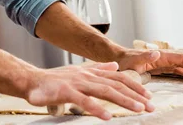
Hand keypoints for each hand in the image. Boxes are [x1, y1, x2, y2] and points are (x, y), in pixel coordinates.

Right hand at [25, 62, 154, 120]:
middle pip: (116, 84)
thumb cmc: (55, 79)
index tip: (148, 95)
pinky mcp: (66, 92)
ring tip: (138, 109)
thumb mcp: (79, 72)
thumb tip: (114, 65)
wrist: (32, 80)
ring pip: (104, 91)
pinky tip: (107, 117)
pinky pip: (83, 101)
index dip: (134, 85)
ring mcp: (77, 83)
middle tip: (151, 106)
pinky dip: (96, 108)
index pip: (117, 77)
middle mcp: (87, 76)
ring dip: (123, 100)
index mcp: (91, 72)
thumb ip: (98, 69)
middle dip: (135, 95)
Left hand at [117, 49, 182, 82]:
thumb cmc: (126, 61)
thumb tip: (157, 52)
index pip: (182, 59)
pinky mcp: (164, 68)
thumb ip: (145, 57)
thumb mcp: (133, 61)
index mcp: (161, 56)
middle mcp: (166, 58)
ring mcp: (166, 63)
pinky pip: (181, 71)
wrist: (120, 60)